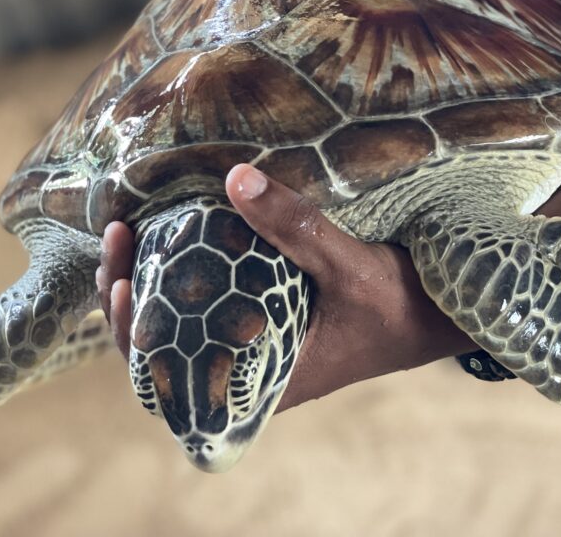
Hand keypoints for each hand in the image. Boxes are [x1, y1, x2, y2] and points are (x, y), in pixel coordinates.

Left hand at [95, 164, 474, 409]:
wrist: (443, 315)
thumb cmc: (403, 306)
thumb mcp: (352, 267)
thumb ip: (298, 227)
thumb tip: (235, 175)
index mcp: (260, 384)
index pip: (170, 378)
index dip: (131, 337)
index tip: (119, 285)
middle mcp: (250, 371)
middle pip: (163, 349)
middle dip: (129, 298)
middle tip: (118, 238)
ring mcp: (257, 345)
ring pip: (184, 325)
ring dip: (151, 283)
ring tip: (130, 232)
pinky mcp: (268, 320)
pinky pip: (211, 304)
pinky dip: (185, 276)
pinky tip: (171, 237)